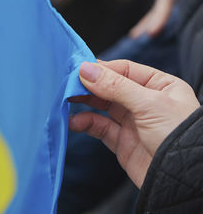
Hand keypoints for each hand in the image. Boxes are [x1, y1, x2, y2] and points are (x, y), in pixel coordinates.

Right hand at [69, 60, 199, 187]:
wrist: (183, 180)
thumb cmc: (179, 136)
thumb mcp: (149, 104)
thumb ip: (115, 86)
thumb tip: (86, 69)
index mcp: (159, 85)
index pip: (124, 70)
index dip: (101, 69)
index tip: (78, 69)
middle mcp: (145, 101)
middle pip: (110, 87)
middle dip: (89, 86)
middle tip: (67, 84)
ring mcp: (132, 121)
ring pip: (102, 106)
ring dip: (84, 103)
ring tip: (66, 101)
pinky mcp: (122, 141)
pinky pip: (99, 127)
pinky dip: (85, 123)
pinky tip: (74, 122)